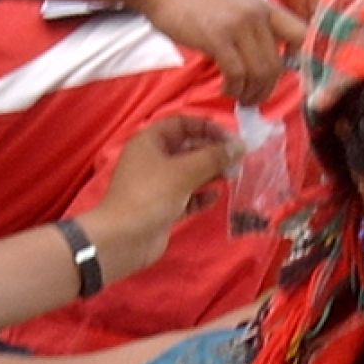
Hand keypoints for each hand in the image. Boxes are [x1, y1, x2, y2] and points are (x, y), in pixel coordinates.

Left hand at [80, 117, 243, 284]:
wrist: (123, 239)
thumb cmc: (151, 195)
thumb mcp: (184, 171)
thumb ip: (214, 157)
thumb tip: (240, 146)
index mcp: (150, 141)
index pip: (182, 124)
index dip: (207, 128)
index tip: (230, 139)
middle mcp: (153, 159)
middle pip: (188, 148)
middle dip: (213, 152)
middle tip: (237, 160)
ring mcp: (158, 185)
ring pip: (189, 173)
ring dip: (211, 173)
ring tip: (232, 176)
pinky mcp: (163, 207)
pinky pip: (187, 196)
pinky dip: (201, 195)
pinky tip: (216, 196)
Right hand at [134, 0, 306, 104]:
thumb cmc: (194, 0)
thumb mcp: (234, 6)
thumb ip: (253, 28)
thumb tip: (267, 63)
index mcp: (265, 7)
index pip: (302, 35)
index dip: (308, 62)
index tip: (293, 82)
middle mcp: (257, 15)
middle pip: (277, 65)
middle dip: (267, 90)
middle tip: (253, 100)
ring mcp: (238, 25)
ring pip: (259, 73)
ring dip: (250, 93)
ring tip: (239, 97)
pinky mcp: (218, 38)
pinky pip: (237, 74)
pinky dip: (234, 89)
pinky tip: (226, 90)